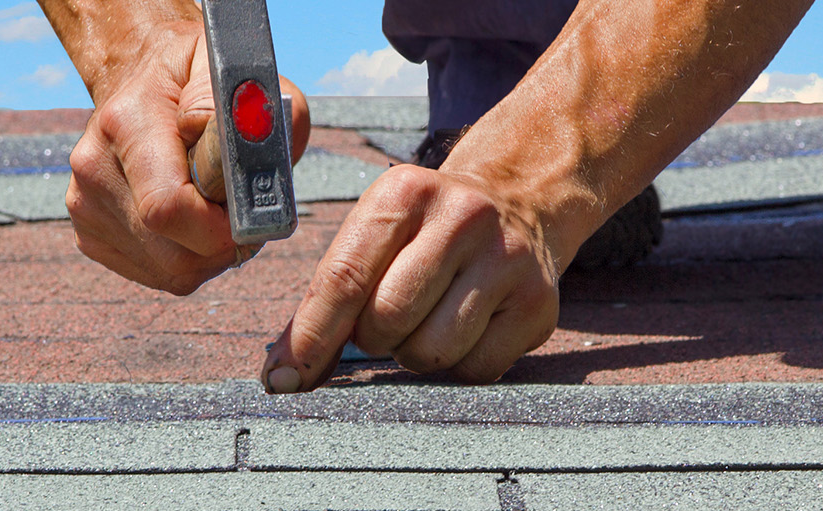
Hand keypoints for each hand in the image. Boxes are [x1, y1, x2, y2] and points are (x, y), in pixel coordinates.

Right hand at [62, 20, 308, 294]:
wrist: (141, 74)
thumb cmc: (200, 77)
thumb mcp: (235, 70)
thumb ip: (249, 111)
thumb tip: (228, 161)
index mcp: (127, 122)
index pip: (169, 208)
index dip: (222, 228)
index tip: (251, 211)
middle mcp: (95, 166)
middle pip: (174, 254)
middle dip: (223, 245)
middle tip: (243, 210)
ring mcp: (86, 203)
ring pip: (169, 270)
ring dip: (209, 253)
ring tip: (218, 208)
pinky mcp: (90, 231)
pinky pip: (156, 272)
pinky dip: (188, 257)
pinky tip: (193, 220)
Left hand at [260, 164, 562, 392]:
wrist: (519, 203)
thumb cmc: (426, 231)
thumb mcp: (378, 230)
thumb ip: (330, 293)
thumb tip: (284, 373)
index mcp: (407, 191)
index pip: (345, 277)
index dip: (311, 336)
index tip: (283, 378)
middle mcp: (464, 217)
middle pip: (388, 319)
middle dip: (373, 338)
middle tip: (385, 323)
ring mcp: (508, 259)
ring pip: (432, 351)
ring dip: (414, 355)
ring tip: (426, 322)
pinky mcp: (539, 303)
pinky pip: (476, 369)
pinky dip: (459, 364)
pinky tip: (465, 329)